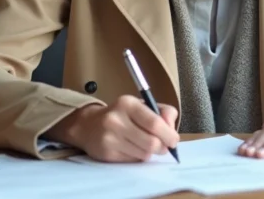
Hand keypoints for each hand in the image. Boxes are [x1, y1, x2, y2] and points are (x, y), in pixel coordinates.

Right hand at [53, 95, 179, 162]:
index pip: (154, 123)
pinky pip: (133, 161)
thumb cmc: (122, 114)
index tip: (174, 140)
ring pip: (144, 154)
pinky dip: (138, 157)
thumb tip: (171, 128)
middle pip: (151, 142)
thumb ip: (163, 112)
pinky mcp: (106, 154)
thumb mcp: (142, 105)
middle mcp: (116, 120)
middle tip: (164, 147)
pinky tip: (133, 149)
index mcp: (128, 103)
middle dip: (162, 147)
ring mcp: (109, 138)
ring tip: (146, 146)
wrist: (89, 125)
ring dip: (151, 153)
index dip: (168, 134)